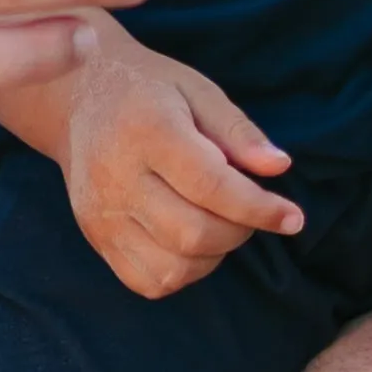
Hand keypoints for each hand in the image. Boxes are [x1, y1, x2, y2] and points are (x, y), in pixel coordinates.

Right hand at [46, 39, 296, 301]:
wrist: (78, 98)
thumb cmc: (149, 91)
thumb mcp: (198, 91)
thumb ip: (239, 131)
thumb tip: (279, 167)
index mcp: (146, 130)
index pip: (210, 185)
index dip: (259, 208)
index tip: (293, 218)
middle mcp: (116, 177)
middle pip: (193, 233)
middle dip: (239, 231)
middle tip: (249, 210)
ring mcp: (101, 214)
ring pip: (173, 268)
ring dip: (213, 255)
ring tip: (218, 221)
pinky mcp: (95, 238)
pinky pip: (149, 281)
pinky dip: (183, 271)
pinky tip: (189, 241)